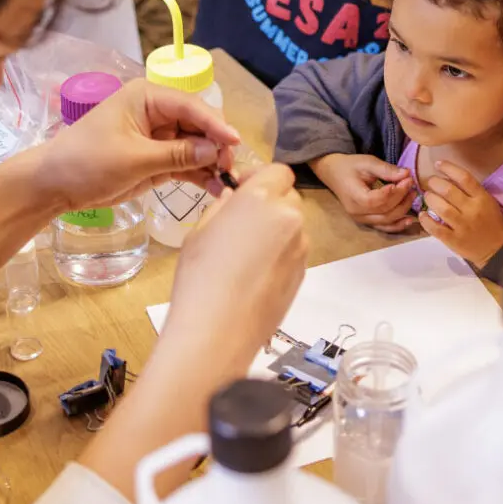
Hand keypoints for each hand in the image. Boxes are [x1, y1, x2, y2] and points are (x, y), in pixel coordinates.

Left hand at [31, 78, 239, 211]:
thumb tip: (216, 150)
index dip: (215, 124)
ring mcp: (159, 137)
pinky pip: (186, 164)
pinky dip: (200, 176)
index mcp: (148, 97)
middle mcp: (157, 112)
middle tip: (230, 169)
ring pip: (196, 146)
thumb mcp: (134, 159)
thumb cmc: (87, 162)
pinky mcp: (157, 159)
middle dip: (216, 146)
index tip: (235, 142)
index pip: (191, 106)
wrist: (54, 186)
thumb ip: (177, 154)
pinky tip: (216, 189)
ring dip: (211, 164)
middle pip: (198, 125)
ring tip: (228, 184)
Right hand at [165, 163, 307, 373]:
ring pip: (294, 226)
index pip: (278, 171)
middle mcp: (289, 218)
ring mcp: (300, 247)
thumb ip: (222, 207)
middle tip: (242, 222)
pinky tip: (254, 274)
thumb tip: (234, 198)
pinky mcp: (303, 274)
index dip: (261, 177)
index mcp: (261, 199)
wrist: (218, 332)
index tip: (242, 190)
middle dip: (271, 202)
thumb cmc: (200, 277)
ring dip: (276, 229)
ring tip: (246, 253)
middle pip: (289, 197)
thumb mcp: (199, 232)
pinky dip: (280, 254)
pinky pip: (294, 251)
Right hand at [310, 153, 415, 232]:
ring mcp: (361, 219)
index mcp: (354, 197)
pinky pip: (384, 227)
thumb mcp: (367, 162)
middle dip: (401, 197)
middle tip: (410, 182)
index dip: (394, 192)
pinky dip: (397, 225)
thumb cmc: (349, 166)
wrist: (334, 173)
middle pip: (384, 211)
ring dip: (403, 209)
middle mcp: (357, 212)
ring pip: (386, 220)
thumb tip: (406, 174)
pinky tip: (409, 220)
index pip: (377, 200)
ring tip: (412, 194)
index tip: (406, 179)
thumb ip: (386, 169)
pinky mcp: (367, 221)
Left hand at [417, 160, 502, 269]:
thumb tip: (448, 177)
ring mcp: (462, 226)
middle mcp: (472, 210)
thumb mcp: (488, 203)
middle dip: (434, 183)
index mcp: (482, 198)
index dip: (448, 168)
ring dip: (430, 199)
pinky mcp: (454, 240)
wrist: (497, 251)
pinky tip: (423, 215)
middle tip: (430, 182)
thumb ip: (472, 191)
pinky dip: (426, 220)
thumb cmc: (492, 223)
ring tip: (427, 196)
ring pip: (441, 208)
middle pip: (448, 190)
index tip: (438, 164)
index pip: (464, 177)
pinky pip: (436, 228)